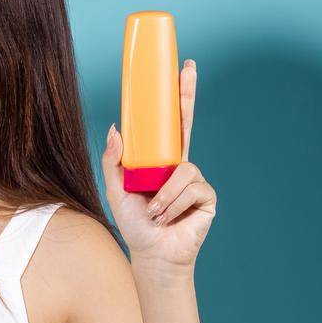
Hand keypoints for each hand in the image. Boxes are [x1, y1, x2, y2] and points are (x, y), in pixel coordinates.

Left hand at [100, 59, 216, 270]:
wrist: (152, 253)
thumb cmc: (135, 223)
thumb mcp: (117, 190)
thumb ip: (115, 161)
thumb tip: (116, 128)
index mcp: (160, 161)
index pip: (169, 124)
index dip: (174, 99)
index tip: (178, 70)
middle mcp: (180, 166)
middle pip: (187, 122)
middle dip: (187, 94)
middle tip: (188, 68)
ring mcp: (196, 180)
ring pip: (182, 170)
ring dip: (162, 196)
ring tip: (154, 213)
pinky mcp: (207, 197)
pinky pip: (190, 189)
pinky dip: (173, 205)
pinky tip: (168, 218)